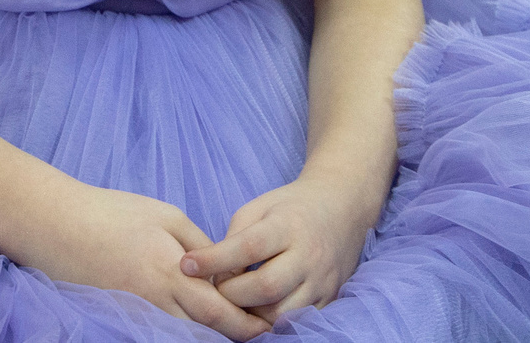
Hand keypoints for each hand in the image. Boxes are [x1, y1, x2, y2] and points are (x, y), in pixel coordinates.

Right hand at [14, 184, 266, 339]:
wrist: (56, 225)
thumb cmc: (112, 213)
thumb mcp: (165, 215)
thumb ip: (199, 244)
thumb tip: (221, 268)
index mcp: (171, 272)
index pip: (219, 311)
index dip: (246, 324)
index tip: (268, 325)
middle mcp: (156, 300)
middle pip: (205, 332)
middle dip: (234, 335)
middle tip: (258, 332)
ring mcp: (136, 312)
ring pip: (183, 334)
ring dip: (208, 333)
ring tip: (230, 326)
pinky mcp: (121, 314)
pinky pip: (159, 328)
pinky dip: (180, 328)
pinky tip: (192, 322)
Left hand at [181, 175, 384, 324]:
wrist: (342, 208)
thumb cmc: (291, 207)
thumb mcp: (259, 207)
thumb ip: (235, 237)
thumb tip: (214, 273)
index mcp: (288, 225)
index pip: (248, 247)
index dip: (214, 260)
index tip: (186, 265)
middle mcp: (308, 255)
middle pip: (266, 287)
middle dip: (232, 294)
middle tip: (217, 288)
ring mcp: (322, 280)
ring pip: (282, 312)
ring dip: (251, 314)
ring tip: (236, 303)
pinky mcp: (330, 297)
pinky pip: (298, 321)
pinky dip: (273, 321)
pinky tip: (258, 309)